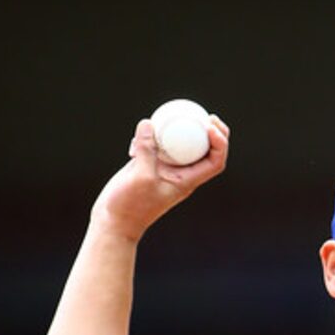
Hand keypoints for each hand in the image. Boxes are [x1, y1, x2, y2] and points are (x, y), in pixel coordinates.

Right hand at [90, 115, 229, 242]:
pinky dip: (153, 134)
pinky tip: (142, 130)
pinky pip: (158, 144)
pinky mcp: (150, 164)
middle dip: (211, 132)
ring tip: (178, 113)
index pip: (215, 162)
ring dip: (181, 129)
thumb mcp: (140, 176)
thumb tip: (148, 122)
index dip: (220, 143)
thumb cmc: (131, 206)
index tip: (210, 127)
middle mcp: (180, 174)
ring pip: (180, 144)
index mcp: (187, 181)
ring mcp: (165, 168)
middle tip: (206, 115)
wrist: (114, 221)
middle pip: (205, 151)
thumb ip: (146, 150)